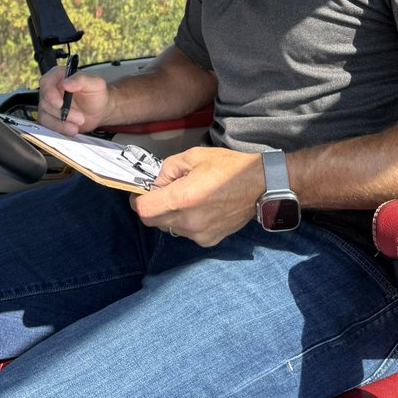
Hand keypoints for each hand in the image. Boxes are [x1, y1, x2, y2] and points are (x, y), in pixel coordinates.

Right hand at [37, 64, 110, 135]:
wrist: (99, 110)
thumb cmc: (96, 93)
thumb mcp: (95, 83)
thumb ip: (81, 80)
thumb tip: (66, 83)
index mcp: (59, 76)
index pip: (46, 82)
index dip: (50, 93)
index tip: (60, 103)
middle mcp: (51, 89)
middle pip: (45, 102)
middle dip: (62, 112)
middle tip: (80, 117)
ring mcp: (49, 105)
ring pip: (45, 115)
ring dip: (62, 122)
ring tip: (79, 123)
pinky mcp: (50, 118)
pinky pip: (48, 125)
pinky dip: (60, 129)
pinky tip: (72, 129)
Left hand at [130, 147, 264, 245]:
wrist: (260, 186)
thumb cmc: (228, 167)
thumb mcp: (193, 156)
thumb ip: (168, 169)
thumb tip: (157, 182)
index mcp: (182, 199)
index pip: (144, 211)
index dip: (138, 201)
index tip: (142, 192)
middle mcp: (188, 222)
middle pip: (153, 221)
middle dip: (153, 206)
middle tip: (165, 191)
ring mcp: (199, 234)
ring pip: (169, 227)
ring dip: (169, 214)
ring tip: (187, 198)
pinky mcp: (209, 240)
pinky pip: (186, 232)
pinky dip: (185, 221)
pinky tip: (200, 208)